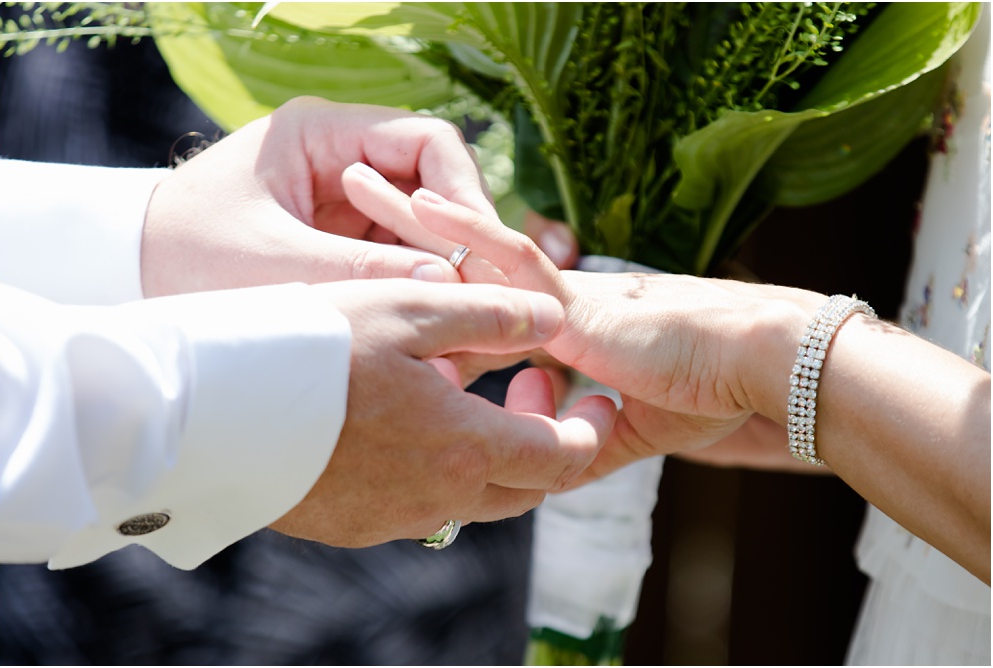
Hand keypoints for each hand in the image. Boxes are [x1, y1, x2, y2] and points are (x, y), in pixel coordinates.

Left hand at [141, 96, 499, 296]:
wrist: (124, 278)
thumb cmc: (181, 256)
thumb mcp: (272, 267)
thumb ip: (359, 273)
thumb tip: (447, 284)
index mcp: (321, 135)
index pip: (427, 143)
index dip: (464, 193)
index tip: (481, 250)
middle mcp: (341, 162)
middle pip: (434, 190)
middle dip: (460, 245)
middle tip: (482, 302)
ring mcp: (343, 204)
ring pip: (423, 232)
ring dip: (442, 277)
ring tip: (455, 330)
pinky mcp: (339, 244)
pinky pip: (398, 262)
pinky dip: (415, 296)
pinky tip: (424, 336)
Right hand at [268, 279, 617, 545]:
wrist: (203, 410)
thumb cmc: (307, 347)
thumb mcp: (410, 309)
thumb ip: (493, 315)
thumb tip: (556, 322)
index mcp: (463, 448)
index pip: (562, 459)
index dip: (590, 428)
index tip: (594, 395)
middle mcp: (435, 499)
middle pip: (525, 488)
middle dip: (548, 439)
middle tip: (532, 381)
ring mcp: (391, 519)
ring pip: (472, 497)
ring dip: (491, 451)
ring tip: (463, 389)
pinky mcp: (351, 525)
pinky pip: (418, 503)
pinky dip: (439, 466)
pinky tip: (407, 420)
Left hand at [339, 167, 820, 481]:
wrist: (754, 371)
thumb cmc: (707, 393)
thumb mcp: (623, 428)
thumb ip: (573, 438)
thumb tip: (535, 442)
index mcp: (562, 328)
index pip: (485, 306)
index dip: (438, 288)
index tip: (388, 278)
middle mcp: (553, 302)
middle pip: (462, 264)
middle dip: (406, 235)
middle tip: (353, 197)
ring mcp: (562, 297)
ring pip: (473, 250)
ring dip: (412, 217)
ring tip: (356, 182)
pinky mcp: (578, 300)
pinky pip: (514, 262)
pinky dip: (468, 235)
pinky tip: (425, 204)